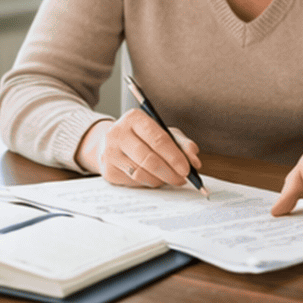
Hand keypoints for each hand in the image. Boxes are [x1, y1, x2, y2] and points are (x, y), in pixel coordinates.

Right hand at [76, 110, 201, 187]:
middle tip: (182, 179)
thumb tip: (195, 160)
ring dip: (160, 180)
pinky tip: (155, 179)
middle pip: (148, 159)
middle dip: (169, 172)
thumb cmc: (143, 136)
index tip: (187, 169)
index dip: (174, 157)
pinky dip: (148, 183)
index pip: (158, 139)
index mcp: (134, 118)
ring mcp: (109, 153)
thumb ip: (181, 143)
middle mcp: (118, 134)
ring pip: (140, 173)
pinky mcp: (107, 171)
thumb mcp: (163, 132)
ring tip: (171, 178)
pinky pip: (133, 182)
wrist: (113, 142)